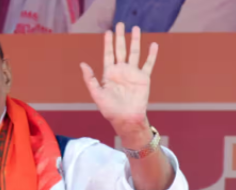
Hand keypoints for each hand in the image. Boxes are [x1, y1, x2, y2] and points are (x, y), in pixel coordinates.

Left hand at [80, 23, 157, 143]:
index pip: (108, 54)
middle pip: (121, 50)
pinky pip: (148, 64)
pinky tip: (153, 45)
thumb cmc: (109, 109)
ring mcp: (133, 74)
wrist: (126, 119)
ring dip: (135, 41)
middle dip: (120, 37)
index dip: (108, 43)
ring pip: (134, 53)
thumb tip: (82, 64)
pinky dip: (151, 55)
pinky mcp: (143, 78)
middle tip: (120, 24)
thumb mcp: (97, 93)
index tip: (108, 32)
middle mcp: (121, 71)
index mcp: (109, 74)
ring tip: (136, 28)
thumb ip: (90, 79)